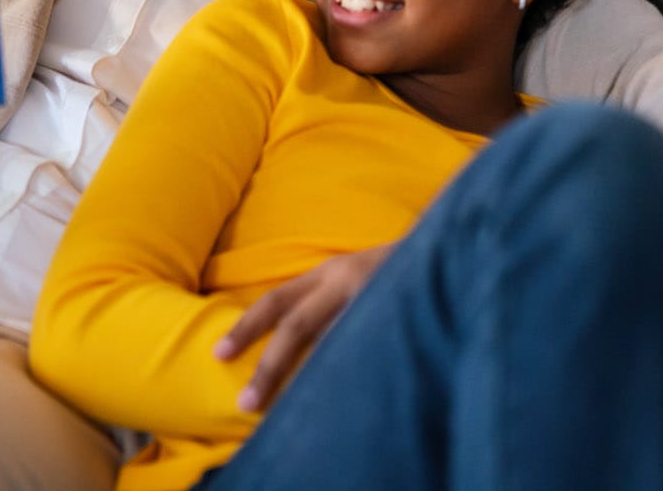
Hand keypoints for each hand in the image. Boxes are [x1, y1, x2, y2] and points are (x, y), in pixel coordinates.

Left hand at [215, 241, 393, 412]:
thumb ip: (322, 305)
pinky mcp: (399, 314)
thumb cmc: (389, 270)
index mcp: (327, 275)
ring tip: (291, 416)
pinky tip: (345, 401)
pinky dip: (352, 376)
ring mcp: (372, 298)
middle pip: (296, 327)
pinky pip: (368, 351)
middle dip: (268, 368)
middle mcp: (345, 282)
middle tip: (246, 402)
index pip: (276, 302)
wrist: (444, 247)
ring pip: (332, 344)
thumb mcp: (349, 277)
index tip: (218, 354)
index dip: (245, 327)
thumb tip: (281, 343)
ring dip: (310, 380)